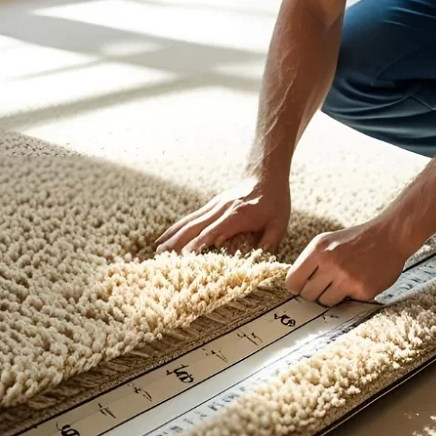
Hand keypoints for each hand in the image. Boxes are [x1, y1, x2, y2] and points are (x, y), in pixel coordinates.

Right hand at [155, 175, 290, 254]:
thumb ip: (268, 243)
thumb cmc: (274, 201)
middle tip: (161, 258)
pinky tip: (165, 237)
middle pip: (195, 227)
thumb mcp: (279, 224)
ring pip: (189, 221)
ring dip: (172, 235)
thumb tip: (258, 262)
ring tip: (156, 250)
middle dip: (177, 243)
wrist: (266, 174)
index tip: (183, 257)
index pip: (213, 232)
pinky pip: (190, 217)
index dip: (198, 245)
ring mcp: (214, 206)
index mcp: (237, 216)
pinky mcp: (211, 205)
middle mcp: (221, 210)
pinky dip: (176, 227)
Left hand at [285, 219, 410, 306]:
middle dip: (315, 292)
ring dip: (332, 296)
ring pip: (324, 302)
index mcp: (318, 249)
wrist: (389, 236)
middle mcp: (330, 263)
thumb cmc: (356, 240)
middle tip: (328, 283)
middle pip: (307, 295)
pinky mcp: (362, 290)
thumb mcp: (328, 241)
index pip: (292, 281)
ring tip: (344, 282)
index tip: (306, 285)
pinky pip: (346, 302)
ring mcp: (346, 278)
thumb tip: (295, 286)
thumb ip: (311, 261)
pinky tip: (360, 281)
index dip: (298, 286)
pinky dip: (351, 295)